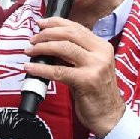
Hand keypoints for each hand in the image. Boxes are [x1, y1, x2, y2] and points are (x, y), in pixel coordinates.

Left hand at [24, 16, 126, 136]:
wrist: (109, 115)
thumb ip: (74, 53)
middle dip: (47, 33)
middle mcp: (101, 53)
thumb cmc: (96, 92)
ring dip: (42, 47)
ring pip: (63, 48)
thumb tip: (49, 43)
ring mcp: (95, 66)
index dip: (56, 23)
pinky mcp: (86, 80)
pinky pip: (59, 71)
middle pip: (69, 33)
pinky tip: (31, 68)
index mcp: (102, 46)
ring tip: (30, 51)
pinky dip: (41, 69)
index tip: (41, 23)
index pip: (77, 27)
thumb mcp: (89, 66)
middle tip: (33, 39)